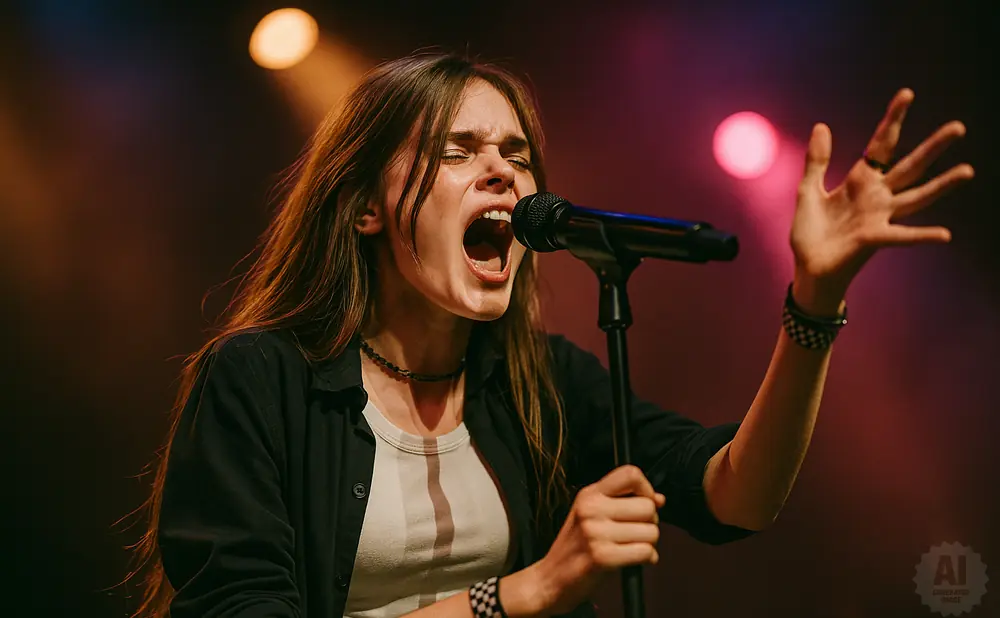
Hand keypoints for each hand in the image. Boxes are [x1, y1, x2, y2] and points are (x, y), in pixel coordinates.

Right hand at [530, 465, 664, 615]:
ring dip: (649, 544)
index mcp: (589, 495)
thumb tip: (659, 499)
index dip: (646, 488)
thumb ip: (622, 503)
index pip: (630, 474)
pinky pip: (646, 552)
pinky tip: (634, 561)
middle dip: (650, 522)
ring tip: (630, 548)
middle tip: (635, 533)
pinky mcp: (603, 557)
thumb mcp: (591, 515)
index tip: (646, 502)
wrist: (550, 580)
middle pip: (647, 506)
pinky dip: (647, 559)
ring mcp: (596, 532)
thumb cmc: (575, 548)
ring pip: (651, 531)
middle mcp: (591, 509)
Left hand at [790, 88, 973, 310]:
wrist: (808, 269)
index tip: (908, 93)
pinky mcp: (873, 239)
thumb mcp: (808, 191)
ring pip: (917, 198)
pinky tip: (945, 234)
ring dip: (942, 186)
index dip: (893, 120)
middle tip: (959, 127)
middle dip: (933, 147)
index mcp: (860, 182)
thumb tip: (822, 125)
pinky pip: (901, 236)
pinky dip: (922, 236)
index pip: (881, 145)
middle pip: (910, 166)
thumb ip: (817, 161)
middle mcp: (877, 197)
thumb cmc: (811, 233)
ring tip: (968, 171)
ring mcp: (878, 218)